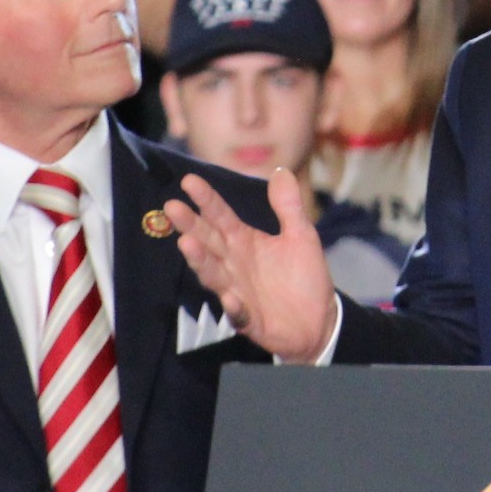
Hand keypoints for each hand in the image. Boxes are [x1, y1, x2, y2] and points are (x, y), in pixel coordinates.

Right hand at [166, 169, 338, 362]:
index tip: (189, 180)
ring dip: (200, 261)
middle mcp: (234, 264)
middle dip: (190, 225)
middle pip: (208, 241)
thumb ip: (288, 206)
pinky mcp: (249, 319)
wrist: (319, 320)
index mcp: (244, 241)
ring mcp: (238, 291)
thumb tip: (280, 171)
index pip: (220, 216)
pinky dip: (234, 307)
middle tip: (172, 207)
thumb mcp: (301, 235)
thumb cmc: (303, 276)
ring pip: (214, 275)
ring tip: (187, 244)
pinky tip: (231, 298)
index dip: (206, 199)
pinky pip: (238, 313)